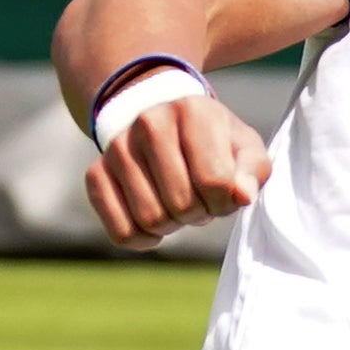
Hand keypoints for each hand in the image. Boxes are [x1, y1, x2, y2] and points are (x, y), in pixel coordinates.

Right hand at [85, 87, 271, 245]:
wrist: (164, 121)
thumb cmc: (212, 141)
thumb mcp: (244, 148)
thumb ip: (253, 172)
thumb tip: (242, 195)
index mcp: (191, 110)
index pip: (214, 183)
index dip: (225, 201)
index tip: (224, 193)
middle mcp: (148, 123)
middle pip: (181, 204)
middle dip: (199, 213)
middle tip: (201, 199)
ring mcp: (118, 148)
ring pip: (150, 219)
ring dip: (173, 225)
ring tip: (179, 203)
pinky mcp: (96, 173)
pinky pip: (121, 231)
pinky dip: (142, 239)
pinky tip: (154, 223)